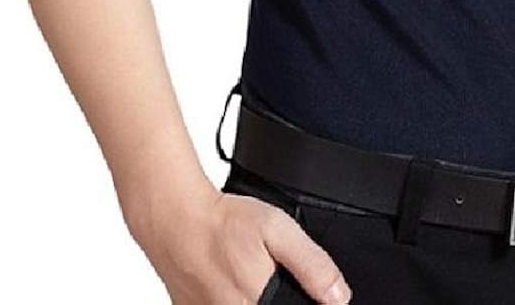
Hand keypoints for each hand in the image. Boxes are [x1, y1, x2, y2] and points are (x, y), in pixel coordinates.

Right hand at [125, 176, 352, 303]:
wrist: (175, 219)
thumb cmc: (224, 223)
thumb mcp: (278, 232)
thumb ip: (311, 266)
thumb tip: (339, 298)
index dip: (303, 300)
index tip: (298, 288)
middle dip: (277, 294)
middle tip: (265, 271)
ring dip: (255, 296)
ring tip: (248, 273)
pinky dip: (232, 297)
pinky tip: (233, 281)